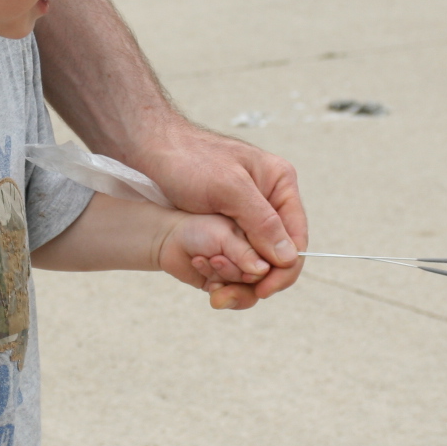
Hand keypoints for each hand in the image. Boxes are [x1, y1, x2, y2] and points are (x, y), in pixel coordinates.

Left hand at [131, 122, 306, 308]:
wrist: (150, 151)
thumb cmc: (189, 161)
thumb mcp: (228, 189)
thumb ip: (261, 222)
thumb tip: (289, 257)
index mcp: (280, 184)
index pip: (296, 236)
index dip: (284, 268)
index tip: (262, 289)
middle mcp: (269, 201)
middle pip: (279, 252)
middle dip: (260, 278)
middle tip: (232, 294)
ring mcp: (248, 214)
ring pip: (257, 259)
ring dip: (241, 279)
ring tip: (217, 289)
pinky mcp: (228, 225)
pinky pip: (238, 256)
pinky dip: (227, 271)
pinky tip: (210, 279)